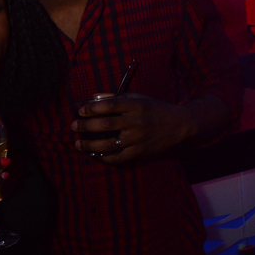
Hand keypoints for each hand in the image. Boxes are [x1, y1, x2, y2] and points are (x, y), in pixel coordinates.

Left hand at [72, 94, 191, 163]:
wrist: (180, 125)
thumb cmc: (155, 109)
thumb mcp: (138, 98)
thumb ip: (116, 97)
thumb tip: (93, 98)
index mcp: (136, 105)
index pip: (110, 105)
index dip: (92, 108)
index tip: (80, 110)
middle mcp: (136, 121)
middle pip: (106, 124)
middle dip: (86, 126)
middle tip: (74, 126)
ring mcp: (138, 138)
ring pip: (109, 143)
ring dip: (90, 144)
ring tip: (78, 144)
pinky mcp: (140, 152)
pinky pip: (118, 157)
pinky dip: (105, 157)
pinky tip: (95, 154)